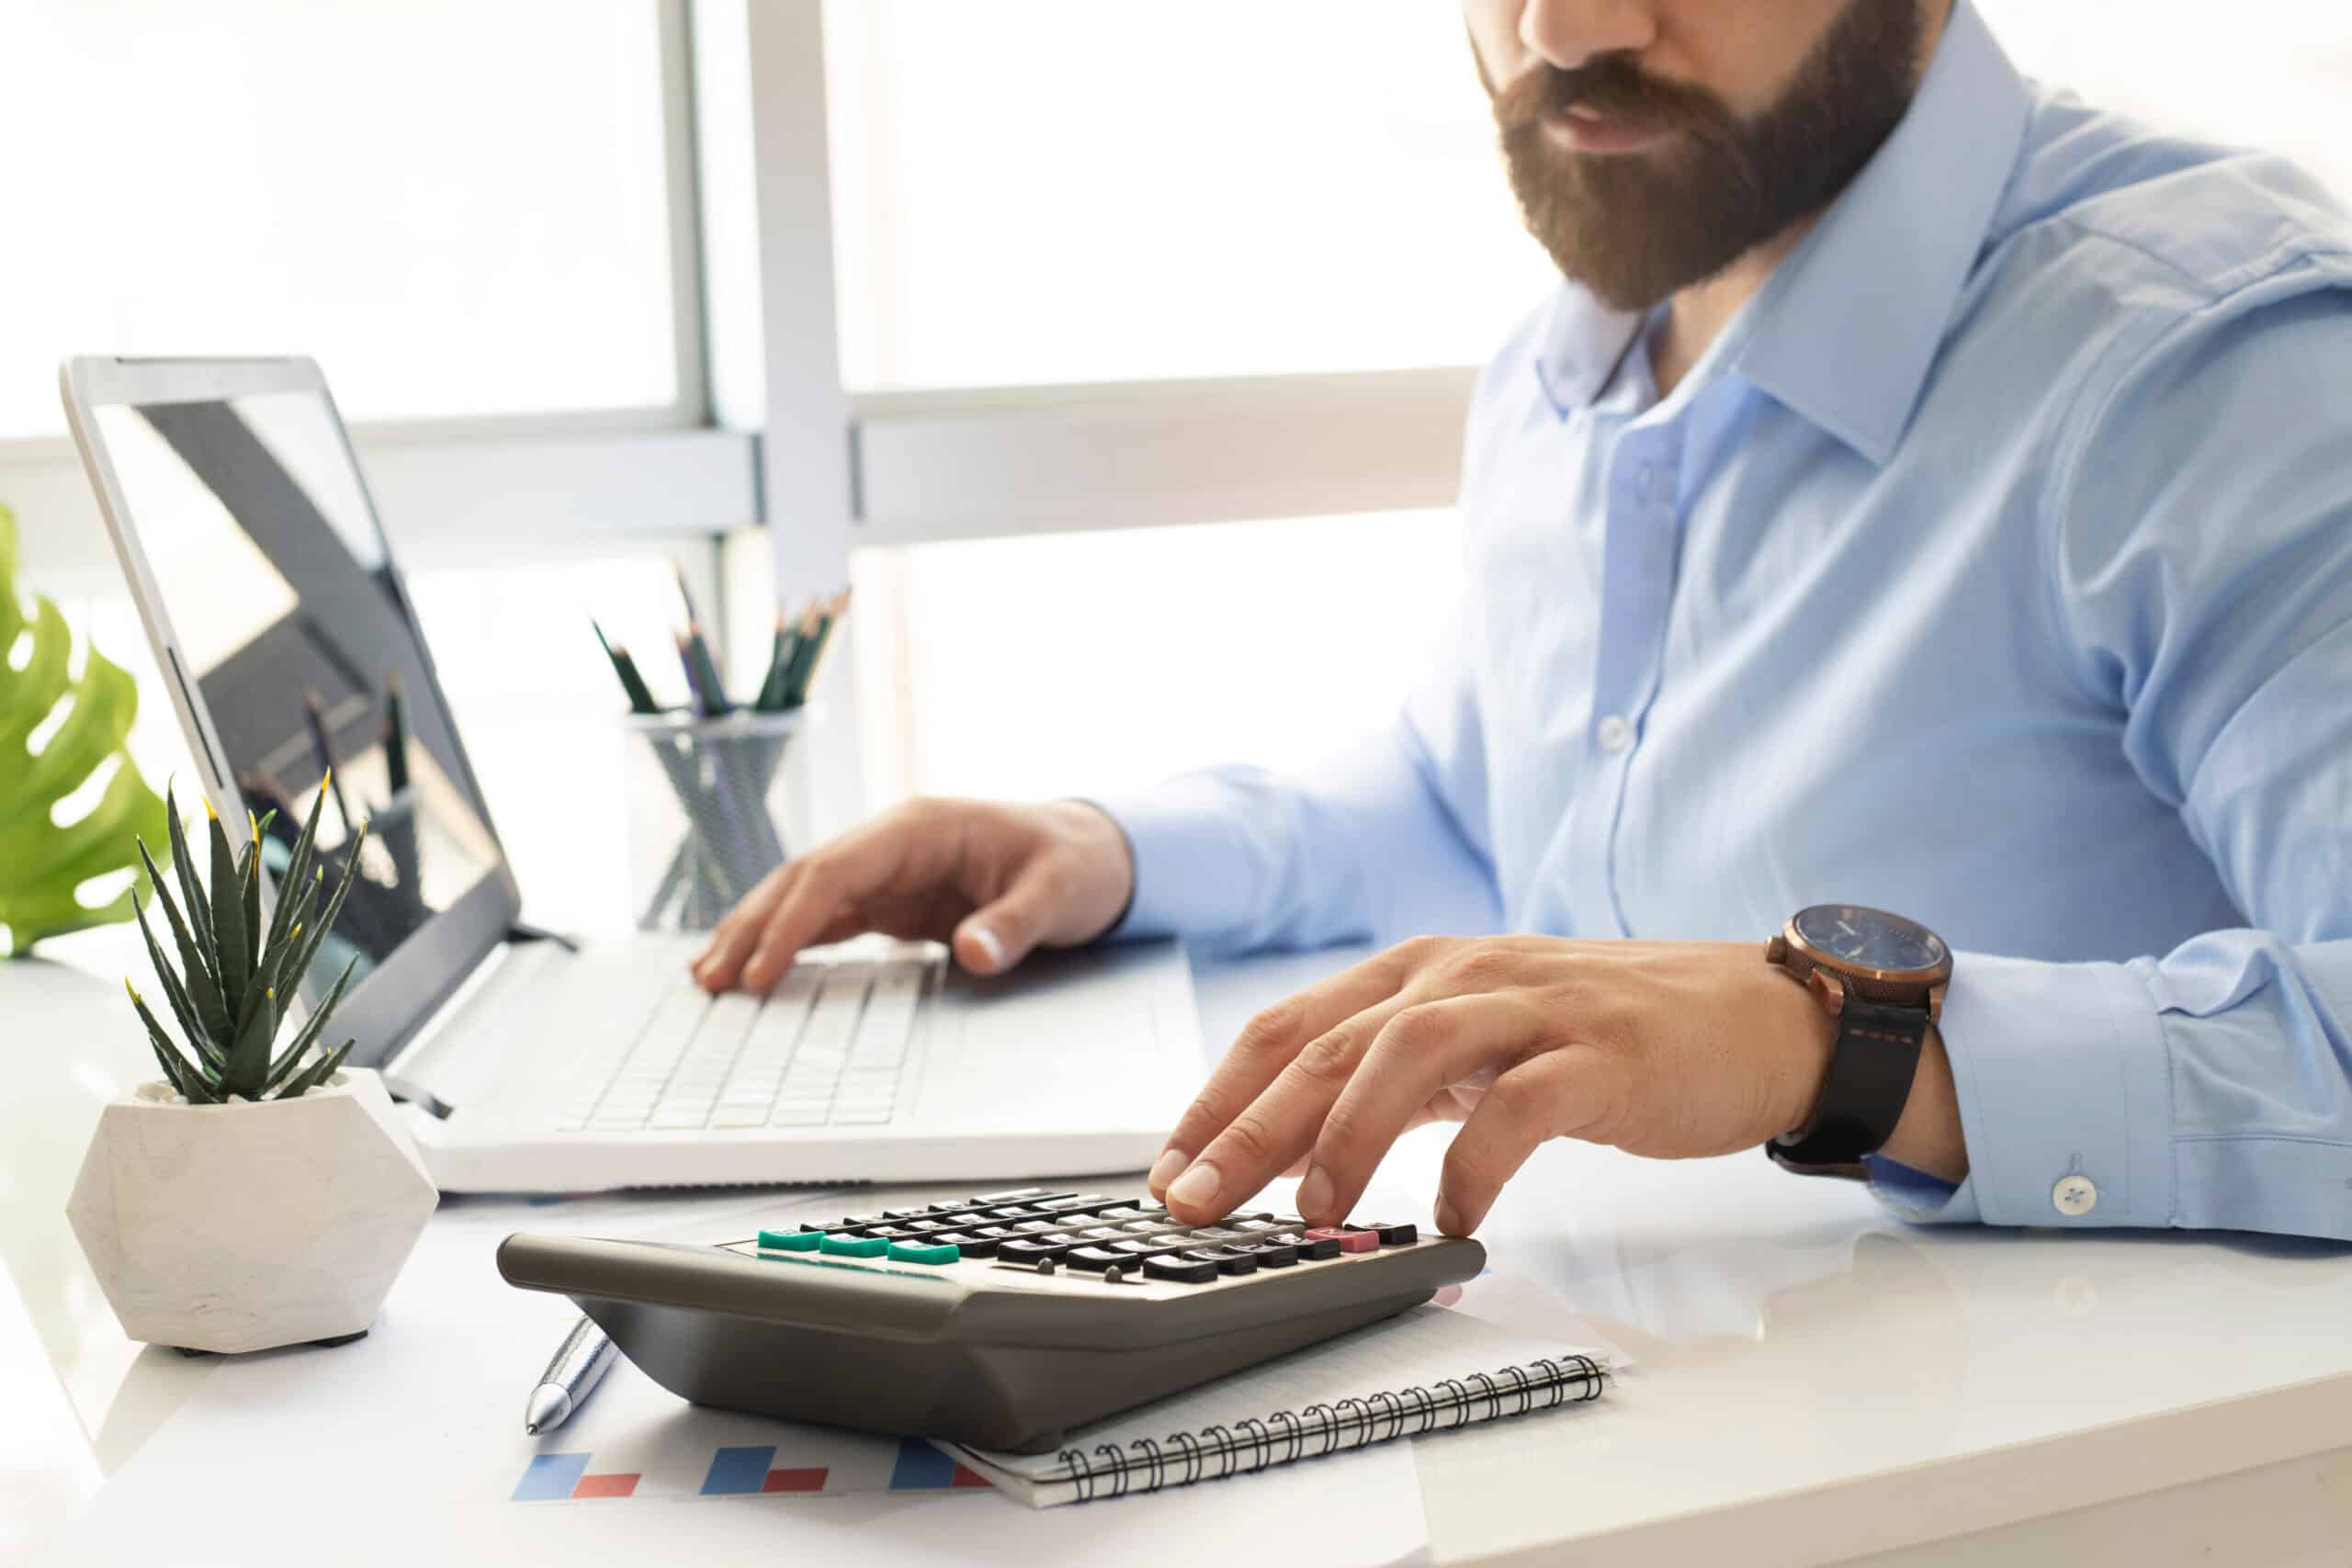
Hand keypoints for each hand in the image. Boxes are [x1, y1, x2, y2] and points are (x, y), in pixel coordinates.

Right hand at [690, 798, 1134, 993]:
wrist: (1096, 854)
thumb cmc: (1077, 864)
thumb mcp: (1059, 894)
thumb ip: (1015, 924)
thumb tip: (975, 955)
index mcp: (921, 827)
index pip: (835, 870)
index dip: (791, 921)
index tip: (761, 970)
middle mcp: (893, 842)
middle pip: (803, 880)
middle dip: (752, 926)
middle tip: (708, 979)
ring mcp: (890, 869)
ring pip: (806, 897)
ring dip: (758, 933)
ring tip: (708, 977)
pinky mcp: (896, 898)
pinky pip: (830, 917)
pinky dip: (790, 941)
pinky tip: (756, 970)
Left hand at [1147, 936, 1841, 1234]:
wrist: (1751, 1016)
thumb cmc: (1603, 1037)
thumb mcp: (1478, 1042)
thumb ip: (1394, 1080)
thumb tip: (1294, 1150)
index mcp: (1419, 970)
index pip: (1289, 1027)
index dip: (1218, 1099)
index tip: (1169, 1172)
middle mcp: (1460, 973)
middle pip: (1327, 1042)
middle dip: (1247, 1126)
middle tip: (1194, 1202)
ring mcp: (1530, 1008)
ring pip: (1405, 1053)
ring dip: (1345, 1135)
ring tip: (1312, 1214)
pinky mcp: (1598, 1055)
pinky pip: (1517, 1107)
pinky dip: (1472, 1165)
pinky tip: (1448, 1219)